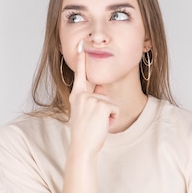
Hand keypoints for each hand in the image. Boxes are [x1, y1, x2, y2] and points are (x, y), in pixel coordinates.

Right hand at [68, 39, 118, 153]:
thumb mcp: (85, 112)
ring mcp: (92, 99)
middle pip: (102, 92)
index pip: (79, 75)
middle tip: (93, 120)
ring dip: (108, 115)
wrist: (82, 146)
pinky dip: (112, 119)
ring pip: (110, 102)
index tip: (81, 46)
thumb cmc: (84, 132)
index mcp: (76, 96)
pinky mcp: (102, 105)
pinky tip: (103, 125)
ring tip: (98, 124)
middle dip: (104, 107)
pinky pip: (115, 109)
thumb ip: (92, 97)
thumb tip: (100, 86)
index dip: (81, 60)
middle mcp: (82, 95)